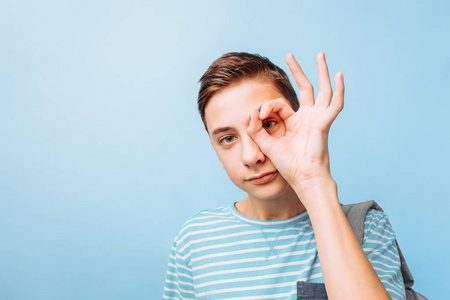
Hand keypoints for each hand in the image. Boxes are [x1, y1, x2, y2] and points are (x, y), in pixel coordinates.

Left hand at [247, 52, 343, 187]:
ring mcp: (317, 118)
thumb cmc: (289, 165)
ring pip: (322, 90)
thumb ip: (257, 130)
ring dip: (321, 72)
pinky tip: (339, 75)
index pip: (279, 104)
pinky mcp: (324, 123)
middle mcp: (308, 117)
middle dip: (298, 71)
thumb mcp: (267, 145)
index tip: (257, 116)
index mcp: (295, 122)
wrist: (303, 178)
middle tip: (290, 54)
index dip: (266, 107)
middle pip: (305, 88)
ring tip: (320, 55)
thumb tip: (250, 114)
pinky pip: (335, 104)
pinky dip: (339, 90)